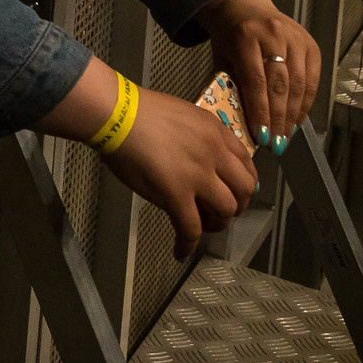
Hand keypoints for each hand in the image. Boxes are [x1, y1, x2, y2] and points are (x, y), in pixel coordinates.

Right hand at [101, 95, 257, 259]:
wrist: (115, 113)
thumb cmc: (136, 111)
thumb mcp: (182, 116)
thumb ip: (198, 138)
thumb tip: (196, 160)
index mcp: (215, 132)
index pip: (246, 163)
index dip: (244, 184)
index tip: (235, 193)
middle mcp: (214, 153)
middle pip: (245, 190)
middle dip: (238, 206)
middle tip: (221, 212)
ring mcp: (198, 175)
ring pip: (226, 211)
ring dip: (217, 224)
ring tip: (201, 227)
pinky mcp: (176, 195)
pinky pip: (191, 229)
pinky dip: (188, 244)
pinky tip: (180, 251)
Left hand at [194, 0, 319, 145]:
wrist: (243, 6)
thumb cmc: (229, 37)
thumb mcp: (222, 58)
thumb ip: (232, 86)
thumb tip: (242, 124)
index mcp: (246, 37)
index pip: (256, 81)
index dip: (261, 112)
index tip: (262, 137)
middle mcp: (273, 35)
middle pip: (280, 85)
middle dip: (278, 119)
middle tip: (276, 144)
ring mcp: (295, 38)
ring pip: (299, 84)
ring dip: (293, 115)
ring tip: (286, 136)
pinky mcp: (310, 43)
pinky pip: (312, 79)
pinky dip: (306, 102)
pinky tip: (297, 119)